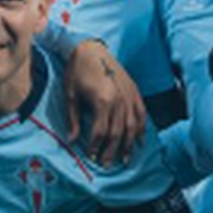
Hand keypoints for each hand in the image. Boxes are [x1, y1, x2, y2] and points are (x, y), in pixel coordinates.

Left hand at [65, 40, 146, 165]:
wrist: (90, 48)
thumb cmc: (77, 71)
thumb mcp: (70, 96)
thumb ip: (73, 119)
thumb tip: (72, 140)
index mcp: (102, 101)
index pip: (101, 132)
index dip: (96, 146)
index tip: (91, 156)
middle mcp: (119, 99)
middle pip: (118, 132)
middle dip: (112, 151)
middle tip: (107, 164)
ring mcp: (129, 95)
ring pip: (132, 126)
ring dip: (128, 144)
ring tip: (125, 159)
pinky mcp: (134, 90)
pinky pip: (141, 113)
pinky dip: (142, 128)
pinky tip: (139, 140)